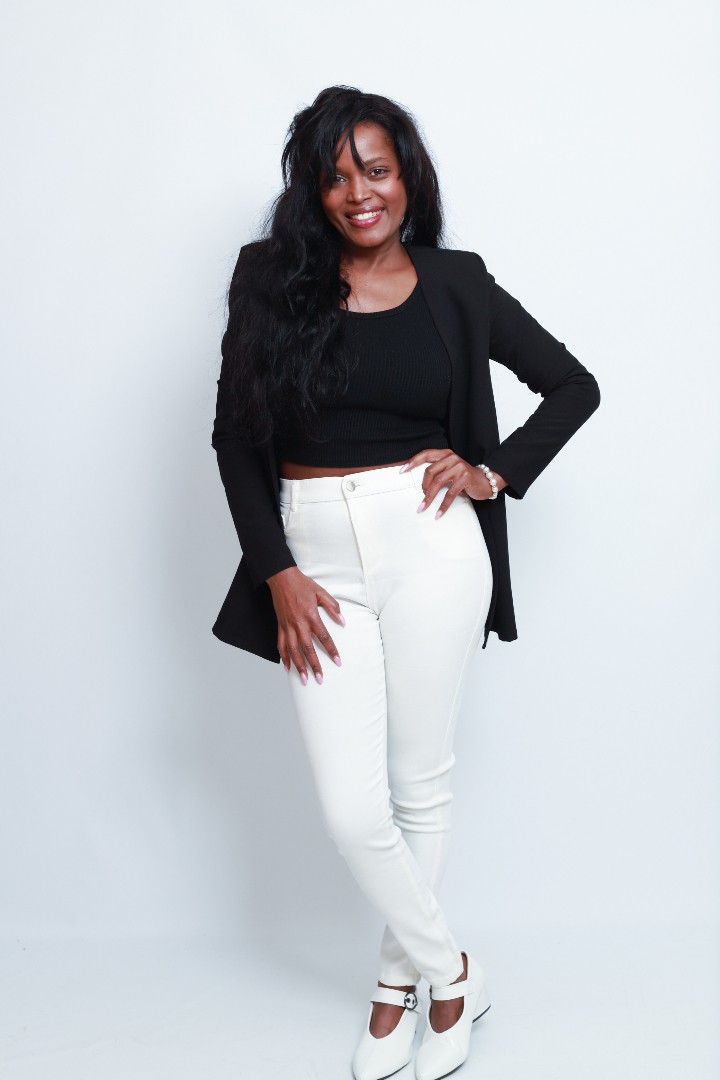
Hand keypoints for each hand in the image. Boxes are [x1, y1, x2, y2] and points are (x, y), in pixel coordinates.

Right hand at [266, 566, 344, 683]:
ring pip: (293, 651)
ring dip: (299, 666)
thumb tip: (342, 621)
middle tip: (320, 678)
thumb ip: (333, 607)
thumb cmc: (302, 584)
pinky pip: (280, 645)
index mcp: (311, 616)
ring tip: (305, 679)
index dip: (331, 650)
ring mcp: (287, 626)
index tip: (338, 661)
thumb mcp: (321, 593)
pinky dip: (284, 657)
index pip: (324, 637)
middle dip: (314, 665)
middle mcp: (298, 624)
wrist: (282, 578)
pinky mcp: (280, 626)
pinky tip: (288, 667)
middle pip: (307, 649)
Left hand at [399, 449, 506, 516]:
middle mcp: (452, 458)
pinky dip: (443, 505)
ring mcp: (459, 467)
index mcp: (446, 454)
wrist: (486, 480)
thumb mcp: (450, 469)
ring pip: (438, 483)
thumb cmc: (464, 477)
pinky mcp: (465, 478)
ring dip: (429, 497)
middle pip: (430, 471)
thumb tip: (420, 483)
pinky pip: (450, 494)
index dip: (413, 462)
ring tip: (423, 507)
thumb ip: (438, 470)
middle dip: (423, 487)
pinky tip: (438, 513)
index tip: (402, 470)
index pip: (425, 454)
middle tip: (421, 498)